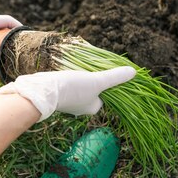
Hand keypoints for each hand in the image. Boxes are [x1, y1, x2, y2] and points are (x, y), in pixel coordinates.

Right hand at [0, 68, 136, 121]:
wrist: (43, 91)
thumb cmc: (73, 89)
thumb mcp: (97, 81)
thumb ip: (114, 77)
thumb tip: (133, 72)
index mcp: (92, 108)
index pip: (103, 97)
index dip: (105, 85)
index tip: (103, 74)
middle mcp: (80, 108)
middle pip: (91, 93)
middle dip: (91, 82)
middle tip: (90, 70)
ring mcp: (67, 102)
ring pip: (78, 89)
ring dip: (78, 80)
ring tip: (77, 70)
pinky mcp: (56, 96)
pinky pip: (66, 87)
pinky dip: (67, 81)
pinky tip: (65, 73)